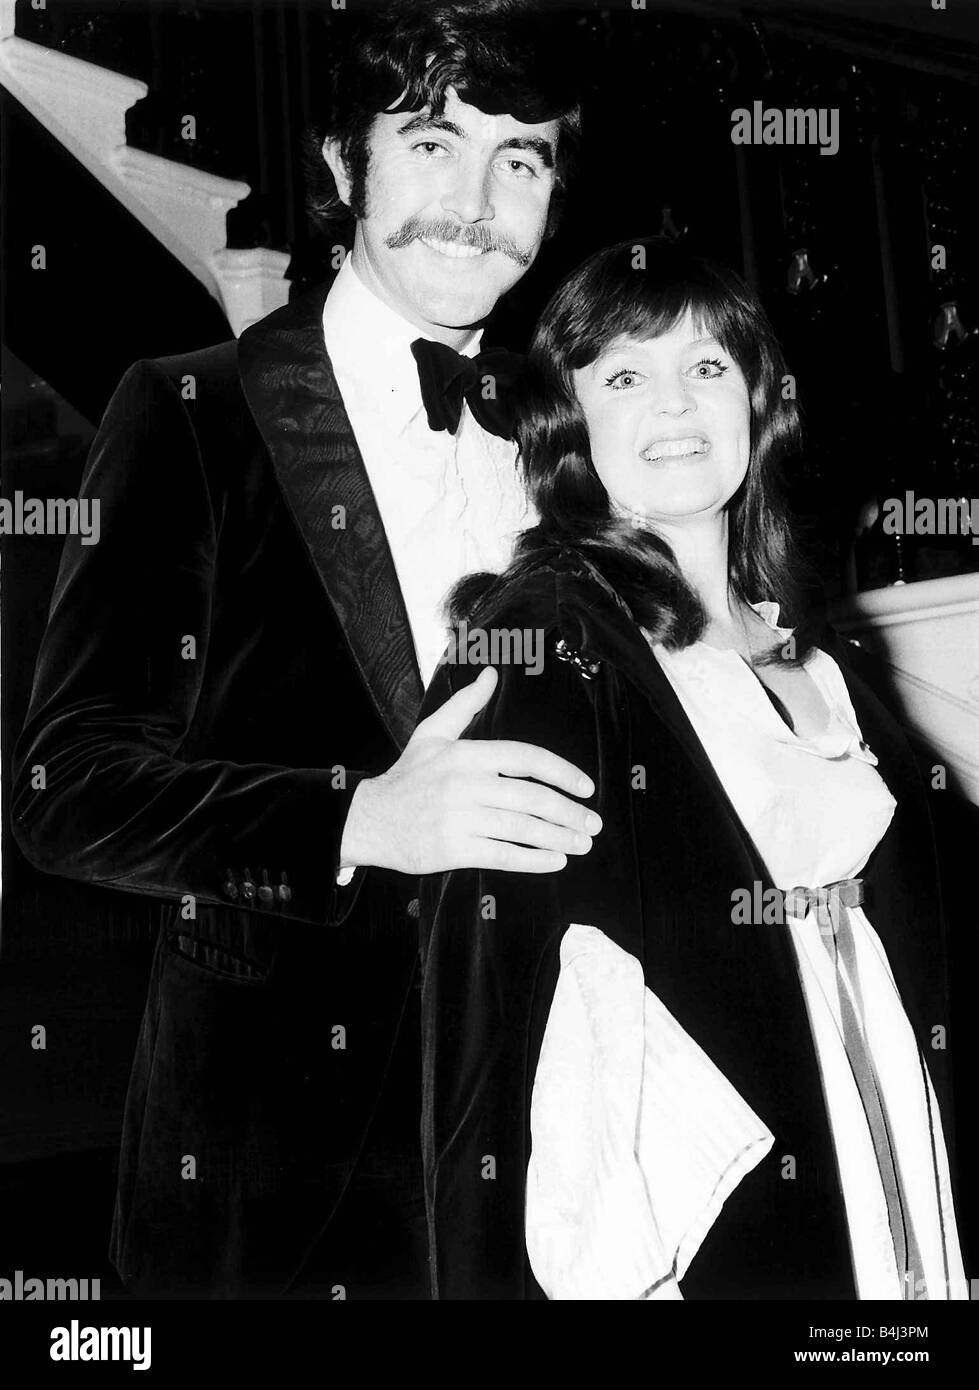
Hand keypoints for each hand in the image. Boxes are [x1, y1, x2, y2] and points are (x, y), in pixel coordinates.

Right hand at [339, 666, 601, 874]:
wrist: (370, 819)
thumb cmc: (408, 776)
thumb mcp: (433, 733)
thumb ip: (465, 704)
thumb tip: (491, 673)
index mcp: (467, 754)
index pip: (526, 759)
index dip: (562, 772)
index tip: (586, 787)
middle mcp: (465, 785)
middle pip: (531, 798)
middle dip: (569, 812)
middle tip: (592, 823)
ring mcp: (459, 819)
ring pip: (522, 829)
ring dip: (559, 838)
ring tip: (581, 843)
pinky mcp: (453, 849)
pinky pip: (503, 855)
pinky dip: (533, 860)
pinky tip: (554, 860)